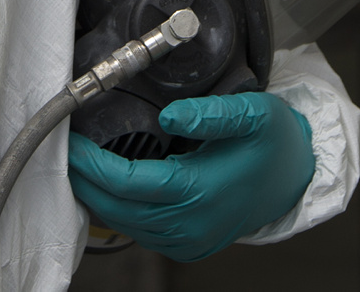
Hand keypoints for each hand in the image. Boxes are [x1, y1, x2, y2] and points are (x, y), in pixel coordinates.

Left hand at [66, 92, 314, 261]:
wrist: (295, 179)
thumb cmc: (273, 142)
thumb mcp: (253, 114)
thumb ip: (210, 114)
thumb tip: (168, 115)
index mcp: (200, 192)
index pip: (129, 183)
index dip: (93, 164)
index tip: (72, 141)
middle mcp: (190, 225)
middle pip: (117, 208)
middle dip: (85, 180)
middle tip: (64, 150)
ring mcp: (188, 241)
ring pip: (125, 224)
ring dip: (98, 196)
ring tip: (80, 164)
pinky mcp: (187, 246)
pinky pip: (141, 232)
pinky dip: (119, 209)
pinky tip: (109, 185)